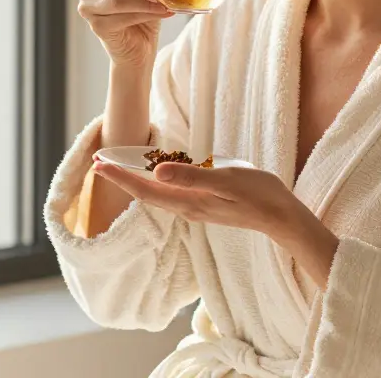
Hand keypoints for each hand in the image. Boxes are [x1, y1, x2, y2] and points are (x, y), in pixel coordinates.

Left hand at [92, 157, 341, 286]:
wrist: (282, 216)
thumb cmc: (258, 194)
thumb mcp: (225, 180)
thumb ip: (191, 177)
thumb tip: (157, 171)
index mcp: (188, 202)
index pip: (146, 189)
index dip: (121, 177)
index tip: (99, 165)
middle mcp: (187, 208)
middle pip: (146, 193)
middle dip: (121, 178)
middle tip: (99, 163)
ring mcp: (196, 207)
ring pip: (157, 194)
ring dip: (135, 181)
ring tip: (118, 168)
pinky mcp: (205, 204)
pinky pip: (171, 193)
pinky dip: (155, 182)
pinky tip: (155, 175)